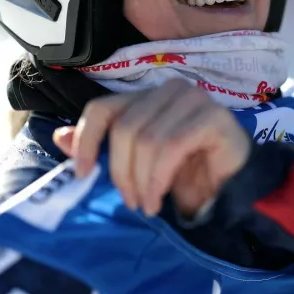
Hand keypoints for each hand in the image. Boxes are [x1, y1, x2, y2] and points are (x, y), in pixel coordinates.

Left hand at [53, 79, 251, 216]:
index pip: (103, 108)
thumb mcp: (137, 163)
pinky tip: (159, 197)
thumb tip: (60, 138)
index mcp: (146, 96)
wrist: (234, 186)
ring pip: (147, 139)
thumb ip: (103, 148)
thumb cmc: (186, 173)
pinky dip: (158, 178)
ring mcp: (193, 99)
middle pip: (124, 128)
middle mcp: (169, 90)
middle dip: (121, 172)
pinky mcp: (213, 116)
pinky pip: (171, 146)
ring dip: (142, 181)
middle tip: (130, 202)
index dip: (86, 139)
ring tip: (147, 204)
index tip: (83, 174)